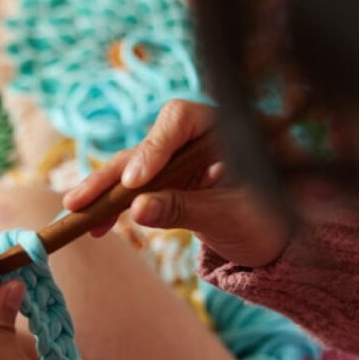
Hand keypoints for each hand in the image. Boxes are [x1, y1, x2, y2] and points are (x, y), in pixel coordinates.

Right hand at [63, 100, 290, 267]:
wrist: (281, 240)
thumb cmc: (271, 219)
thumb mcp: (231, 216)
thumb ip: (185, 209)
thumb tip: (137, 210)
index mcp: (226, 126)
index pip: (180, 119)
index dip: (154, 146)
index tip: (136, 180)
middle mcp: (196, 136)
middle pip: (146, 145)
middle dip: (112, 175)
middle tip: (81, 200)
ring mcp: (179, 159)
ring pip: (133, 168)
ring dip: (104, 192)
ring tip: (77, 213)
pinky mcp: (167, 181)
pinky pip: (135, 190)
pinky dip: (115, 206)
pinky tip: (96, 224)